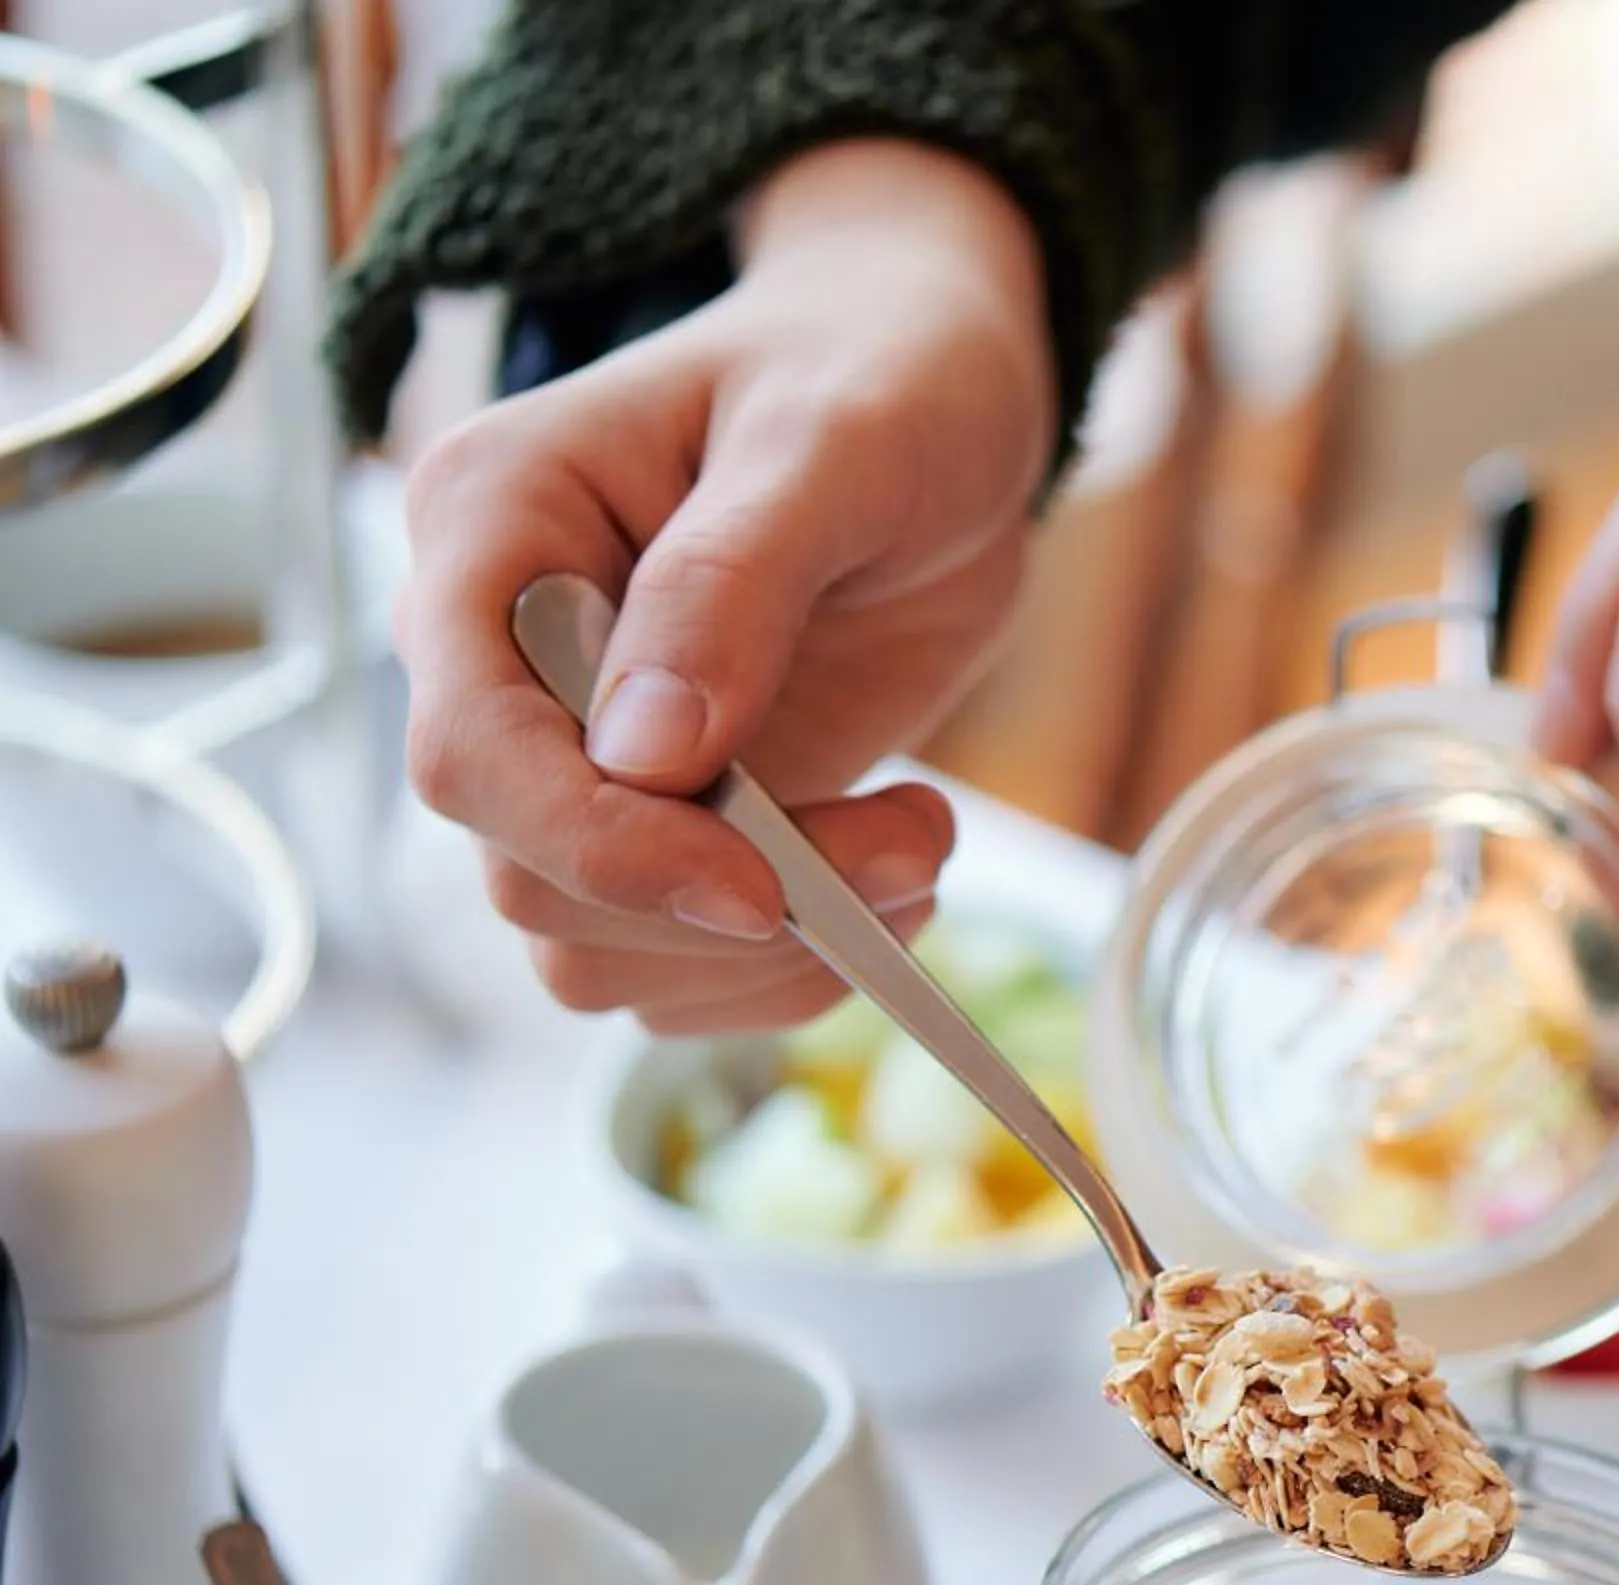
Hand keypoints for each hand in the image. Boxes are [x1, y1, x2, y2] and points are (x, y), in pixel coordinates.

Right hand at [395, 139, 1056, 1033]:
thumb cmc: (880, 375)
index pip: (471, 748)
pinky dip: (785, 967)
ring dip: (769, 954)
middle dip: (729, 903)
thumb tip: (647, 753)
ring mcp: (582, 751)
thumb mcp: (832, 440)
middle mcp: (502, 655)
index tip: (757, 890)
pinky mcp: (667, 819)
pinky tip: (892, 877)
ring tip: (921, 847)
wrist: (940, 399)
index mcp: (492, 526)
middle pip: (532, 877)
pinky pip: (673, 962)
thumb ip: (733, 579)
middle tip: (918, 840)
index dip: (600, 845)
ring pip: (595, 948)